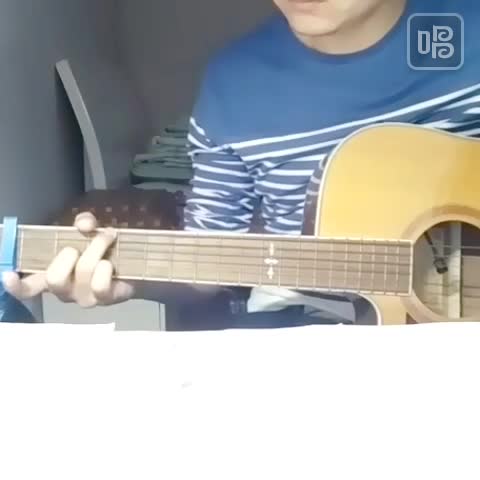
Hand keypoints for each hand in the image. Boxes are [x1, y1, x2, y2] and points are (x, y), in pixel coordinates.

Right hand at [2, 212, 134, 307]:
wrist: (137, 264)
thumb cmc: (106, 250)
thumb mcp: (92, 232)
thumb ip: (85, 223)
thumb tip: (83, 225)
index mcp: (55, 276)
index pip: (28, 289)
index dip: (16, 286)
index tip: (8, 275)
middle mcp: (66, 291)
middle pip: (54, 278)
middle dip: (70, 253)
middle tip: (85, 243)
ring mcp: (85, 298)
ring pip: (82, 272)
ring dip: (97, 248)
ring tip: (108, 239)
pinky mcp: (105, 300)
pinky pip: (100, 284)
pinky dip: (106, 267)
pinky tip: (111, 264)